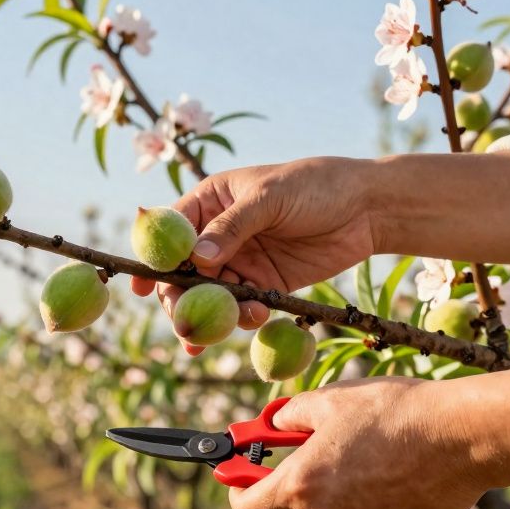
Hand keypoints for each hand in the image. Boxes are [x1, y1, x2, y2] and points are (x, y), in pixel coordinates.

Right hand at [131, 157, 379, 353]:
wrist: (368, 208)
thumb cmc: (316, 186)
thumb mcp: (269, 197)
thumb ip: (232, 228)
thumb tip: (196, 259)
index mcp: (210, 202)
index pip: (170, 233)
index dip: (153, 259)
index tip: (142, 287)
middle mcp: (218, 235)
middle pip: (183, 273)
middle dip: (181, 299)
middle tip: (186, 322)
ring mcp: (240, 261)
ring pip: (210, 296)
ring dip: (213, 314)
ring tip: (231, 321)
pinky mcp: (264, 284)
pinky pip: (242, 306)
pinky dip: (243, 318)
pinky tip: (256, 316)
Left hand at [227, 378, 485, 508]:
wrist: (461, 436)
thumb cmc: (394, 411)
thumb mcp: (331, 400)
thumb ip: (290, 415)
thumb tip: (273, 424)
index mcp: (300, 485)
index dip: (240, 498)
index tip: (244, 486)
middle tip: (289, 491)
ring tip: (340, 489)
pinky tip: (379, 495)